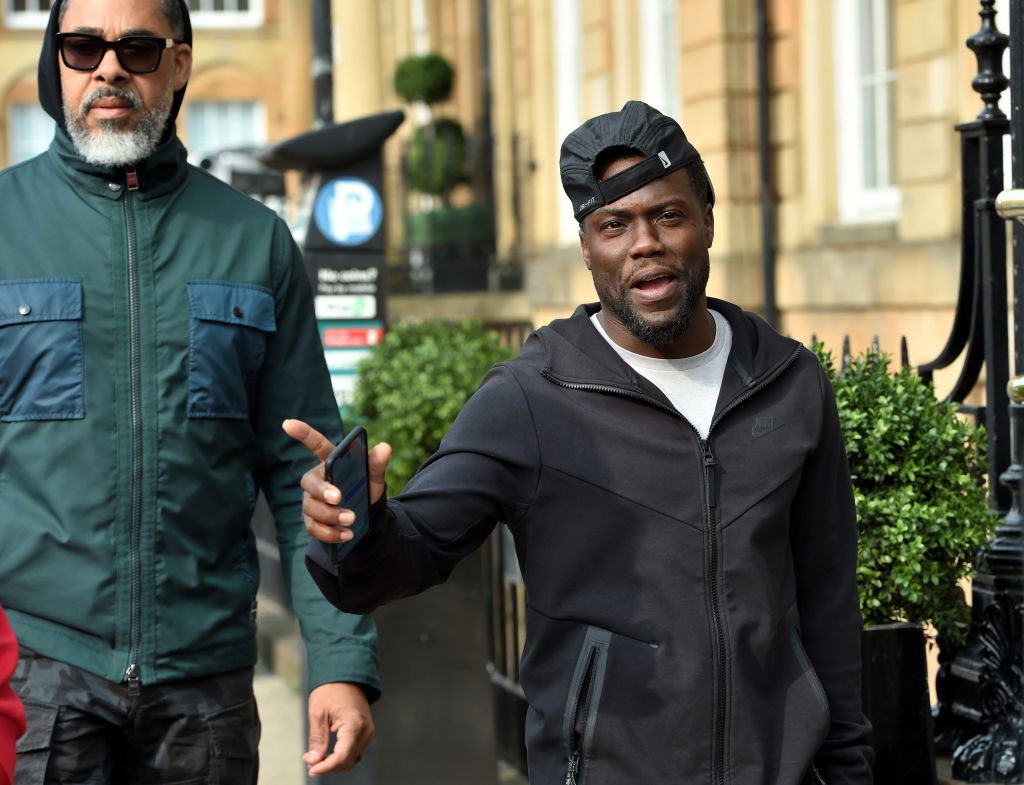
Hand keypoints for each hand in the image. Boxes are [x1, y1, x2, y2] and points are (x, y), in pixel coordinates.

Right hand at [281, 419, 391, 544]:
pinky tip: (346, 534)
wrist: (364, 516)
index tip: (287, 423)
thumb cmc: (364, 488)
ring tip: (351, 520)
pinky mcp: (311, 521)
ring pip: (311, 508)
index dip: (302, 433)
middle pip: (309, 483)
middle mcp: (315, 479)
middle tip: (339, 498)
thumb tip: (385, 447)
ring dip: (331, 515)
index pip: (315, 444)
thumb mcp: (373, 477)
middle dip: (322, 491)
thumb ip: (376, 463)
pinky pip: (313, 528)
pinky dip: (330, 533)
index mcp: (329, 462)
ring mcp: (310, 501)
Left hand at [303, 682, 373, 775]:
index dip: (325, 767)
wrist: (345, 674)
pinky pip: (354, 752)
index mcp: (355, 726)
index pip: (341, 757)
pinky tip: (327, 753)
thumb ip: (317, 739)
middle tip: (310, 762)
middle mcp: (365, 732)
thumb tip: (314, 760)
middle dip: (328, 767)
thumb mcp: (318, 713)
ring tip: (317, 758)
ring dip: (335, 764)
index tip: (311, 769)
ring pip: (352, 760)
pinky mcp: (365, 732)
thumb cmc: (331, 689)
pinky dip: (341, 757)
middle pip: (348, 762)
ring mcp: (368, 732)